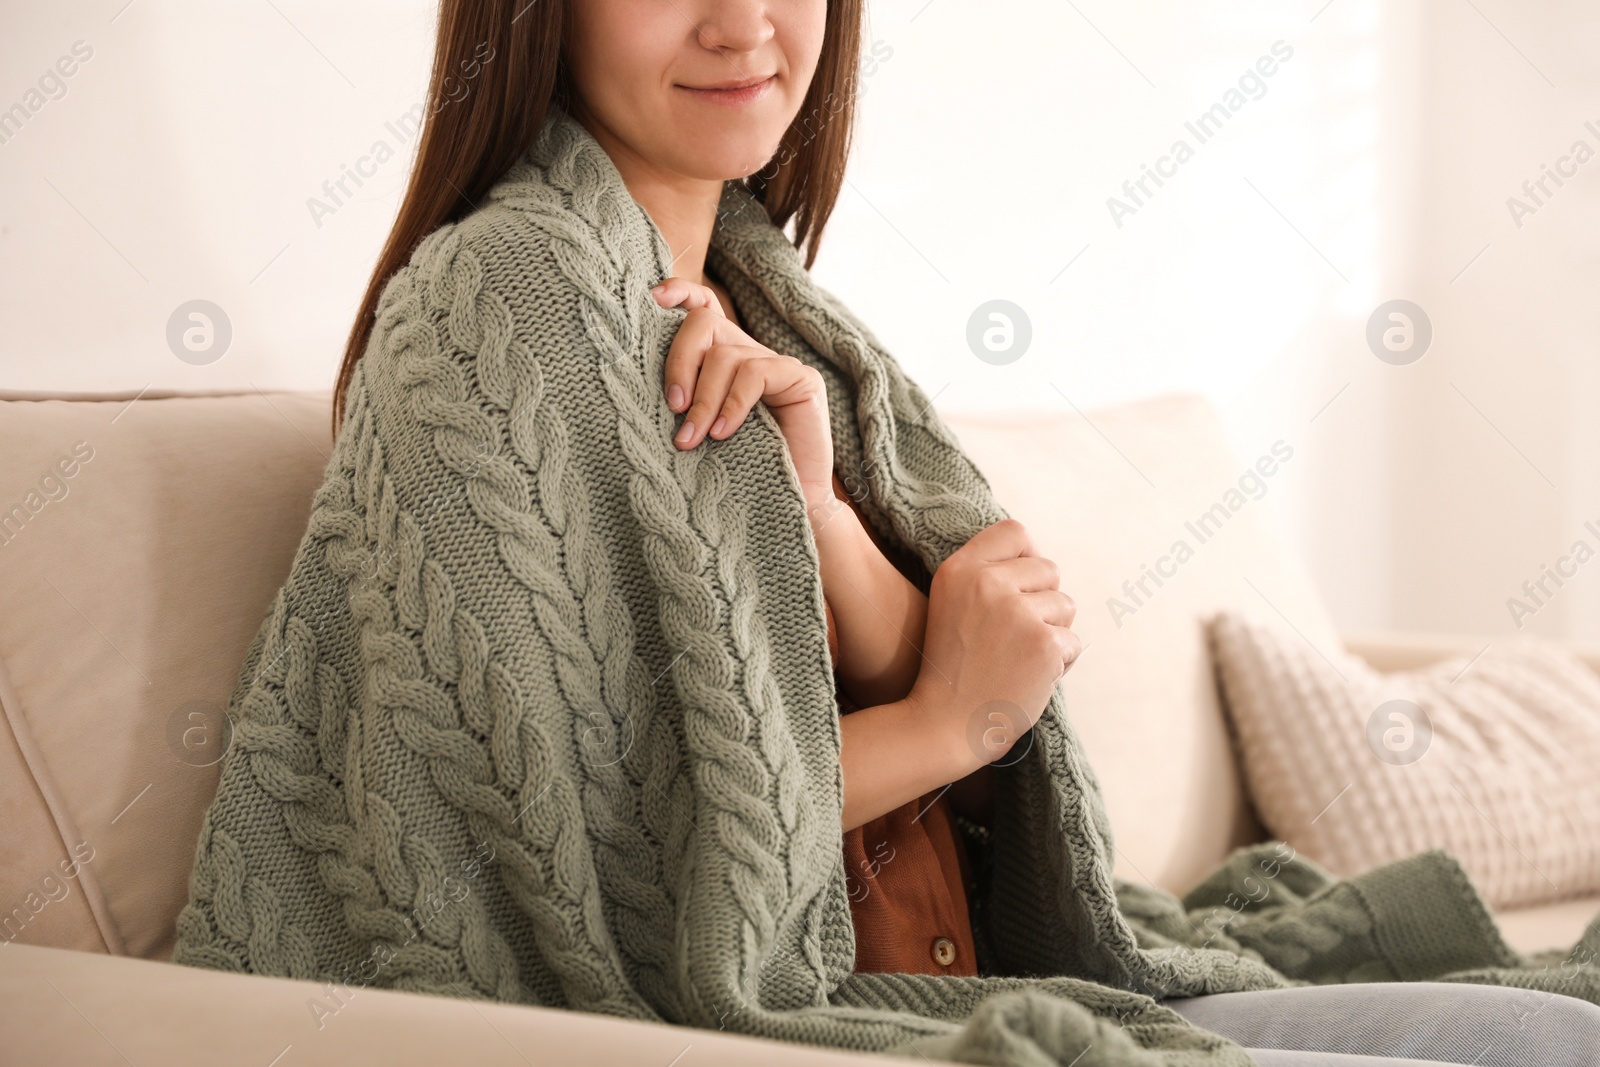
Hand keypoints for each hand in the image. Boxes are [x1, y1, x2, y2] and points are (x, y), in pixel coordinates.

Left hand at [651, 277, 834, 501]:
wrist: (789, 507)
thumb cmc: (736, 475)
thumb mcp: (698, 431)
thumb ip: (681, 402)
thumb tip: (637, 384)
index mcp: (722, 361)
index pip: (702, 308)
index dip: (679, 293)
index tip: (651, 300)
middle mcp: (749, 354)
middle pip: (705, 322)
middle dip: (679, 361)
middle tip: (672, 406)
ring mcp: (777, 364)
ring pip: (726, 354)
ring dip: (703, 399)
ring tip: (694, 439)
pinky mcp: (802, 379)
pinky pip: (755, 374)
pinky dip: (733, 404)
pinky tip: (724, 433)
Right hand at [907, 518, 1079, 771]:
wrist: (945, 723)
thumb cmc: (952, 667)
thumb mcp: (950, 605)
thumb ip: (986, 576)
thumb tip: (1038, 559)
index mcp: (959, 569)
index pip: (1014, 532)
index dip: (1027, 556)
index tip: (1022, 585)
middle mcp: (987, 583)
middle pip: (1048, 570)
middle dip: (1042, 602)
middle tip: (1015, 637)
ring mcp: (1017, 612)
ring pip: (1065, 606)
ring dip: (1053, 632)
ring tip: (1019, 658)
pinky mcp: (1044, 643)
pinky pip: (1072, 643)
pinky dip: (1058, 664)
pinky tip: (1028, 677)